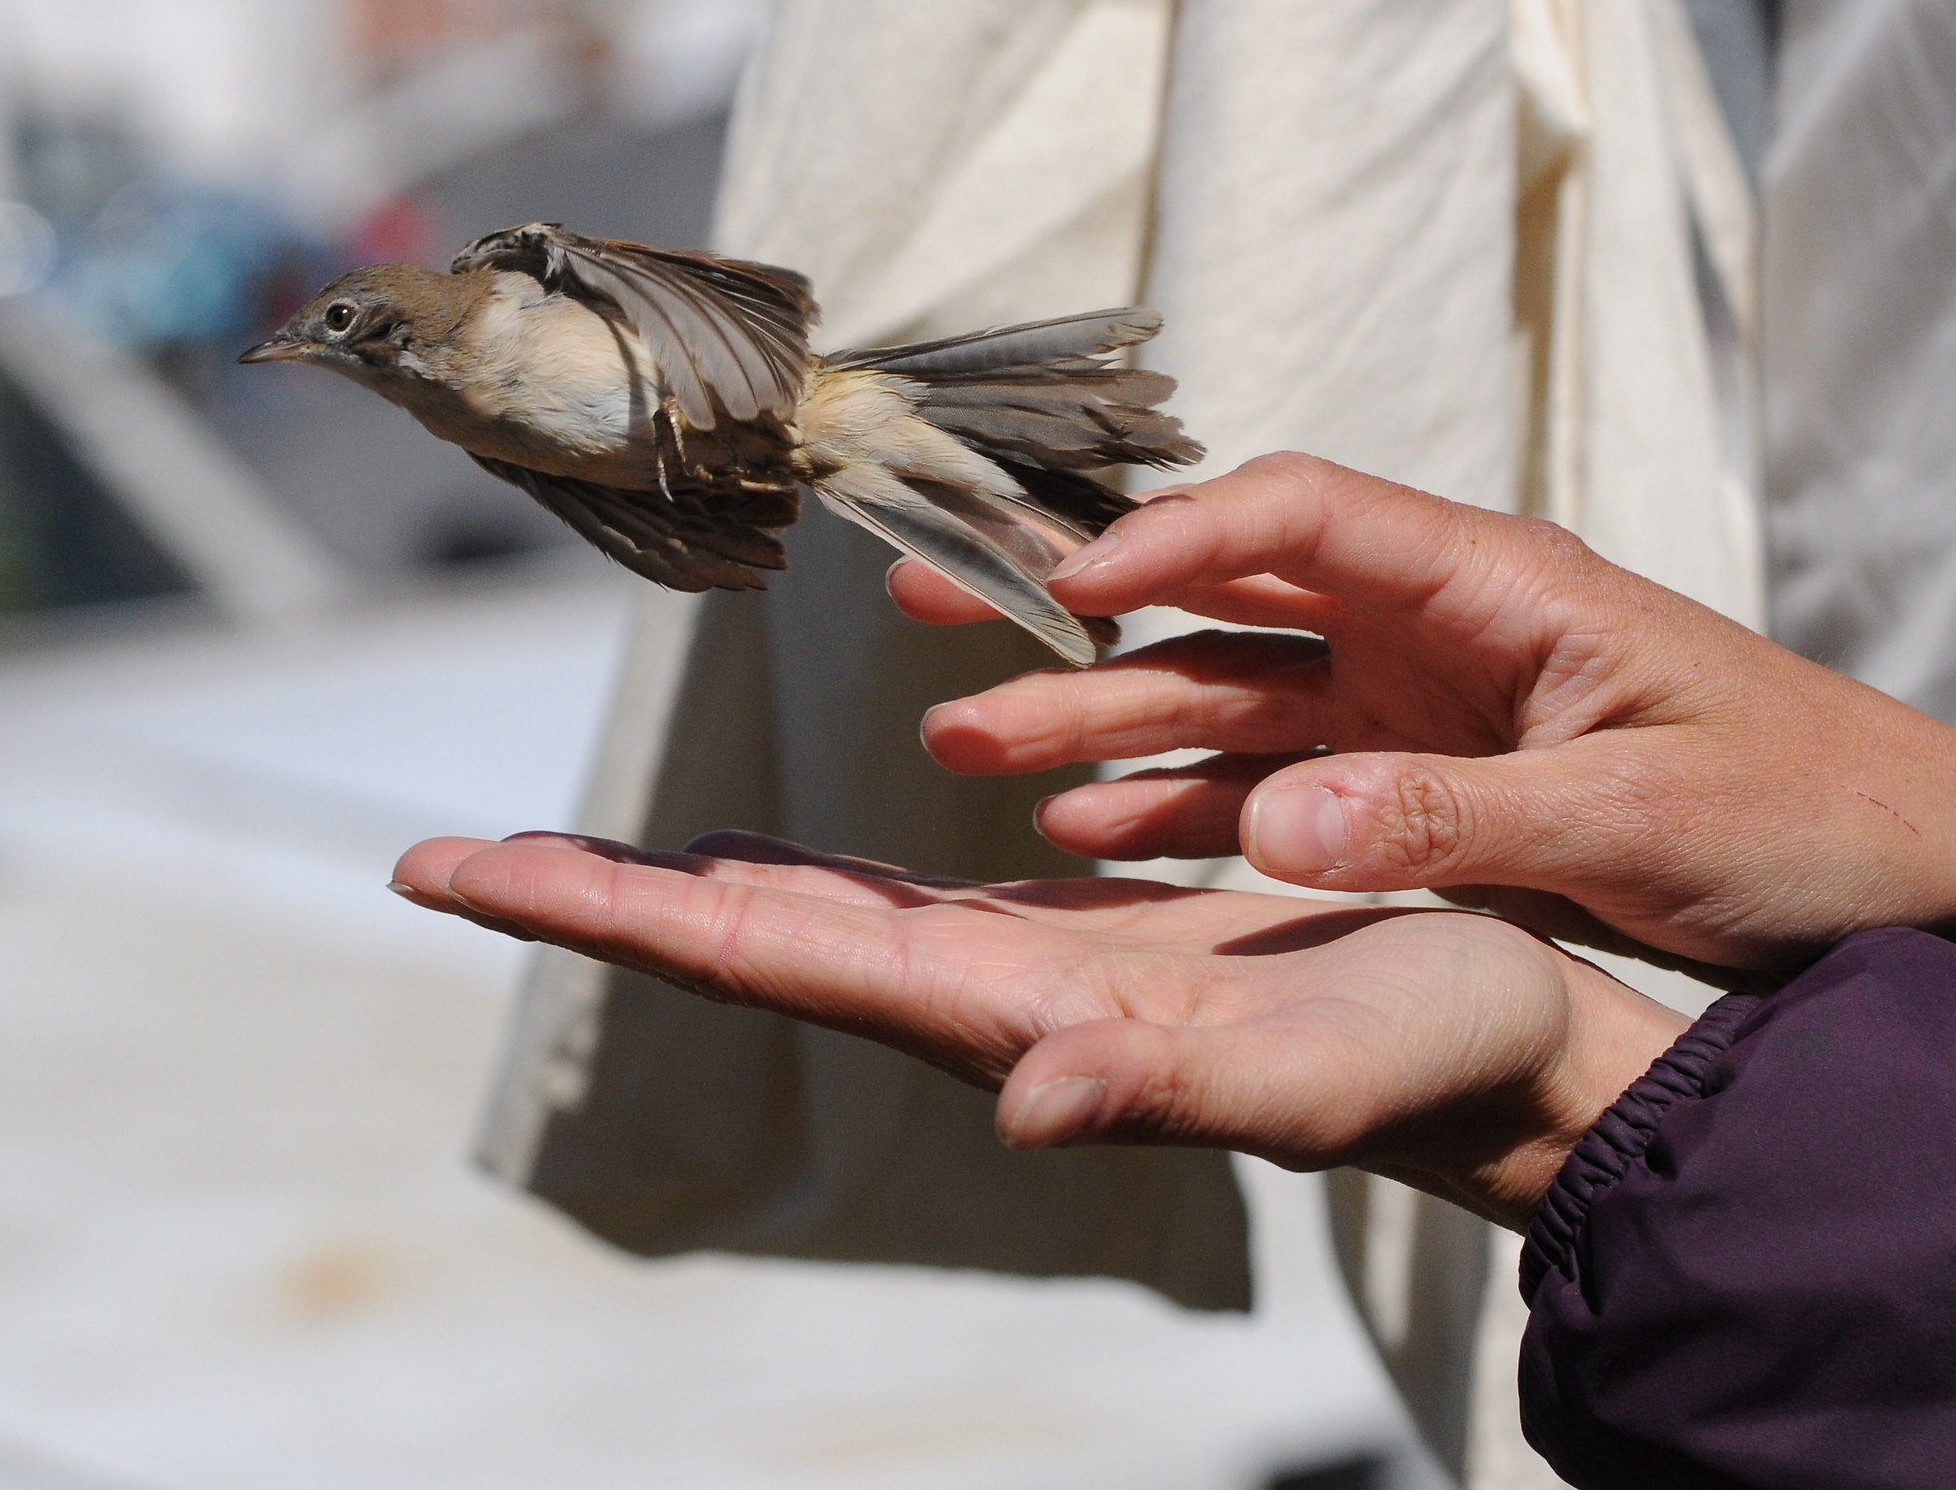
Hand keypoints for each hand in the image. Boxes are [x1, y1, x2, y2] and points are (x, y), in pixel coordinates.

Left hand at [390, 830, 1687, 1227]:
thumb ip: (1167, 1094)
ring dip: (685, 888)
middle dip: (601, 900)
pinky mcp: (1083, 949)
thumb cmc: (1431, 1058)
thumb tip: (1025, 1105)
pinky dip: (810, 874)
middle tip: (452, 857)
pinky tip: (777, 858)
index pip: (769, 961)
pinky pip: (904, 903)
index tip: (465, 872)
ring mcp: (1028, 979)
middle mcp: (989, 1006)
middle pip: (752, 943)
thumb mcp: (1316, 1071)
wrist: (1504, 1063)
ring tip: (573, 850)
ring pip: (812, 924)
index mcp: (1015, 1019)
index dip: (614, 917)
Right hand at [892, 454, 1955, 1012]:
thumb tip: (1279, 829)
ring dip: (1107, 723)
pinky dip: (1187, 811)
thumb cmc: (1814, 813)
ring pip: (1234, 698)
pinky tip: (1092, 835)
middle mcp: (1442, 629)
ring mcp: (1426, 710)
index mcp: (1501, 586)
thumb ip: (1459, 822)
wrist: (1918, 876)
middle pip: (1230, 595)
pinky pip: (1279, 788)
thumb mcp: (1644, 823)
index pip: (1301, 515)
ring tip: (973, 750)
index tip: (1055, 579)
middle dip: (1081, 606)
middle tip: (934, 611)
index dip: (1170, 533)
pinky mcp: (1429, 791)